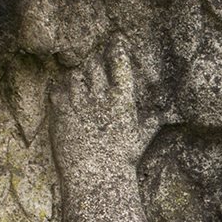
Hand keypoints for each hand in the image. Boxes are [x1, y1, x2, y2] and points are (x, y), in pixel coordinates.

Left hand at [49, 37, 144, 183]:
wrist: (97, 180)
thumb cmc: (122, 162)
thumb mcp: (141, 140)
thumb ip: (151, 122)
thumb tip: (165, 115)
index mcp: (122, 100)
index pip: (120, 64)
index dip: (118, 49)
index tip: (116, 41)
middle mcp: (101, 96)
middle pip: (94, 65)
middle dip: (93, 65)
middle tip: (92, 71)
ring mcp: (79, 102)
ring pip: (74, 74)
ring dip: (76, 77)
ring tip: (79, 88)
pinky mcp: (60, 110)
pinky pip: (56, 88)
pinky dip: (59, 89)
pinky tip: (63, 97)